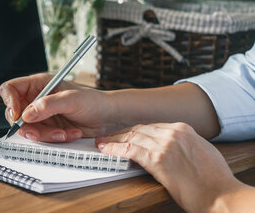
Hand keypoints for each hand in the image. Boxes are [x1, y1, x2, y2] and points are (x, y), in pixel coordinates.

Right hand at [0, 73, 119, 141]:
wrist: (108, 117)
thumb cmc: (93, 101)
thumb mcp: (71, 99)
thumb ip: (48, 105)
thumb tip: (27, 114)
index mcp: (39, 84)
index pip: (11, 89)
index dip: (9, 102)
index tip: (17, 115)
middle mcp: (37, 98)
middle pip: (15, 113)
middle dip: (26, 126)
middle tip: (37, 132)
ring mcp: (41, 115)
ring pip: (27, 128)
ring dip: (43, 134)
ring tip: (62, 133)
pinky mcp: (48, 128)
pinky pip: (40, 137)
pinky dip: (53, 139)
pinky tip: (69, 134)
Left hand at [96, 123, 247, 211]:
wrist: (221, 195)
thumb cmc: (215, 180)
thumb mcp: (203, 152)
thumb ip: (186, 144)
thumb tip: (175, 147)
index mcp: (184, 129)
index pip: (151, 126)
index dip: (135, 131)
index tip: (125, 135)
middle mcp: (173, 132)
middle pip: (139, 129)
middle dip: (121, 134)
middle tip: (107, 138)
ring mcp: (165, 144)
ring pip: (132, 137)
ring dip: (114, 141)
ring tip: (102, 143)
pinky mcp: (158, 159)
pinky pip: (130, 150)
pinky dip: (115, 149)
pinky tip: (106, 150)